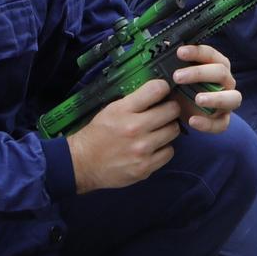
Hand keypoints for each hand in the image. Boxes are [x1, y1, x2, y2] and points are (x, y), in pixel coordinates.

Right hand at [66, 77, 184, 192]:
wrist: (82, 163)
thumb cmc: (98, 134)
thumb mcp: (111, 109)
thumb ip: (135, 101)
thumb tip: (161, 92)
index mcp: (124, 110)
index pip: (156, 89)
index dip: (163, 88)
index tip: (162, 92)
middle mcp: (135, 128)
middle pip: (172, 110)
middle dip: (170, 109)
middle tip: (163, 113)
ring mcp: (142, 149)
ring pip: (173, 131)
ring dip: (167, 129)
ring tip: (157, 132)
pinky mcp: (145, 167)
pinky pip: (169, 152)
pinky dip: (163, 149)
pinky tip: (153, 148)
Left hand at [170, 44, 242, 133]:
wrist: (180, 110)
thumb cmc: (181, 87)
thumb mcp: (177, 76)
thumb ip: (174, 65)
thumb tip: (161, 50)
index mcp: (217, 65)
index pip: (211, 54)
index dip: (197, 52)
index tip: (180, 52)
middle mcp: (226, 82)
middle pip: (221, 73)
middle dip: (200, 73)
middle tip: (177, 76)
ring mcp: (228, 101)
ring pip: (232, 98)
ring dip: (216, 98)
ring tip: (198, 99)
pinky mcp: (223, 120)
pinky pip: (222, 124)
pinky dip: (208, 124)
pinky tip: (192, 121)